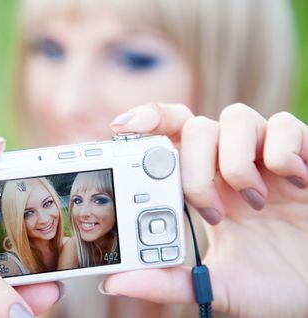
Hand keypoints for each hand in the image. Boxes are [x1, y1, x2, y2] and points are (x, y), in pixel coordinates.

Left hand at [103, 103, 307, 317]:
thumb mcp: (217, 286)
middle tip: (211, 212)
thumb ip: (168, 281)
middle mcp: (232, 165)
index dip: (147, 123)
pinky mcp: (307, 154)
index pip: (170, 138)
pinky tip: (292, 183)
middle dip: (194, 166)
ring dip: (235, 161)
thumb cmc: (277, 286)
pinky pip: (285, 124)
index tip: (120, 128)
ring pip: (235, 117)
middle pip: (196, 126)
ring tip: (254, 203)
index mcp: (207, 188)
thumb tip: (114, 283)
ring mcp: (268, 157)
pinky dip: (281, 151)